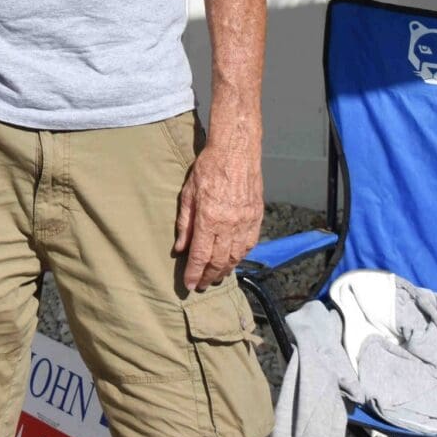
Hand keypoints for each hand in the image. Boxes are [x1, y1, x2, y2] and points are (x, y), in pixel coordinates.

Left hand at [173, 144, 262, 291]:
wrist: (236, 151)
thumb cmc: (208, 168)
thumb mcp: (188, 193)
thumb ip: (184, 223)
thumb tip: (180, 248)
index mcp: (209, 218)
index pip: (200, 255)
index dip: (194, 273)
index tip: (190, 285)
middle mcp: (229, 224)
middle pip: (219, 260)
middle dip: (209, 276)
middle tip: (202, 285)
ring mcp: (245, 222)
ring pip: (236, 256)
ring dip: (226, 269)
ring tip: (216, 276)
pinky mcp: (257, 217)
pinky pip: (249, 244)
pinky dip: (240, 256)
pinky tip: (233, 260)